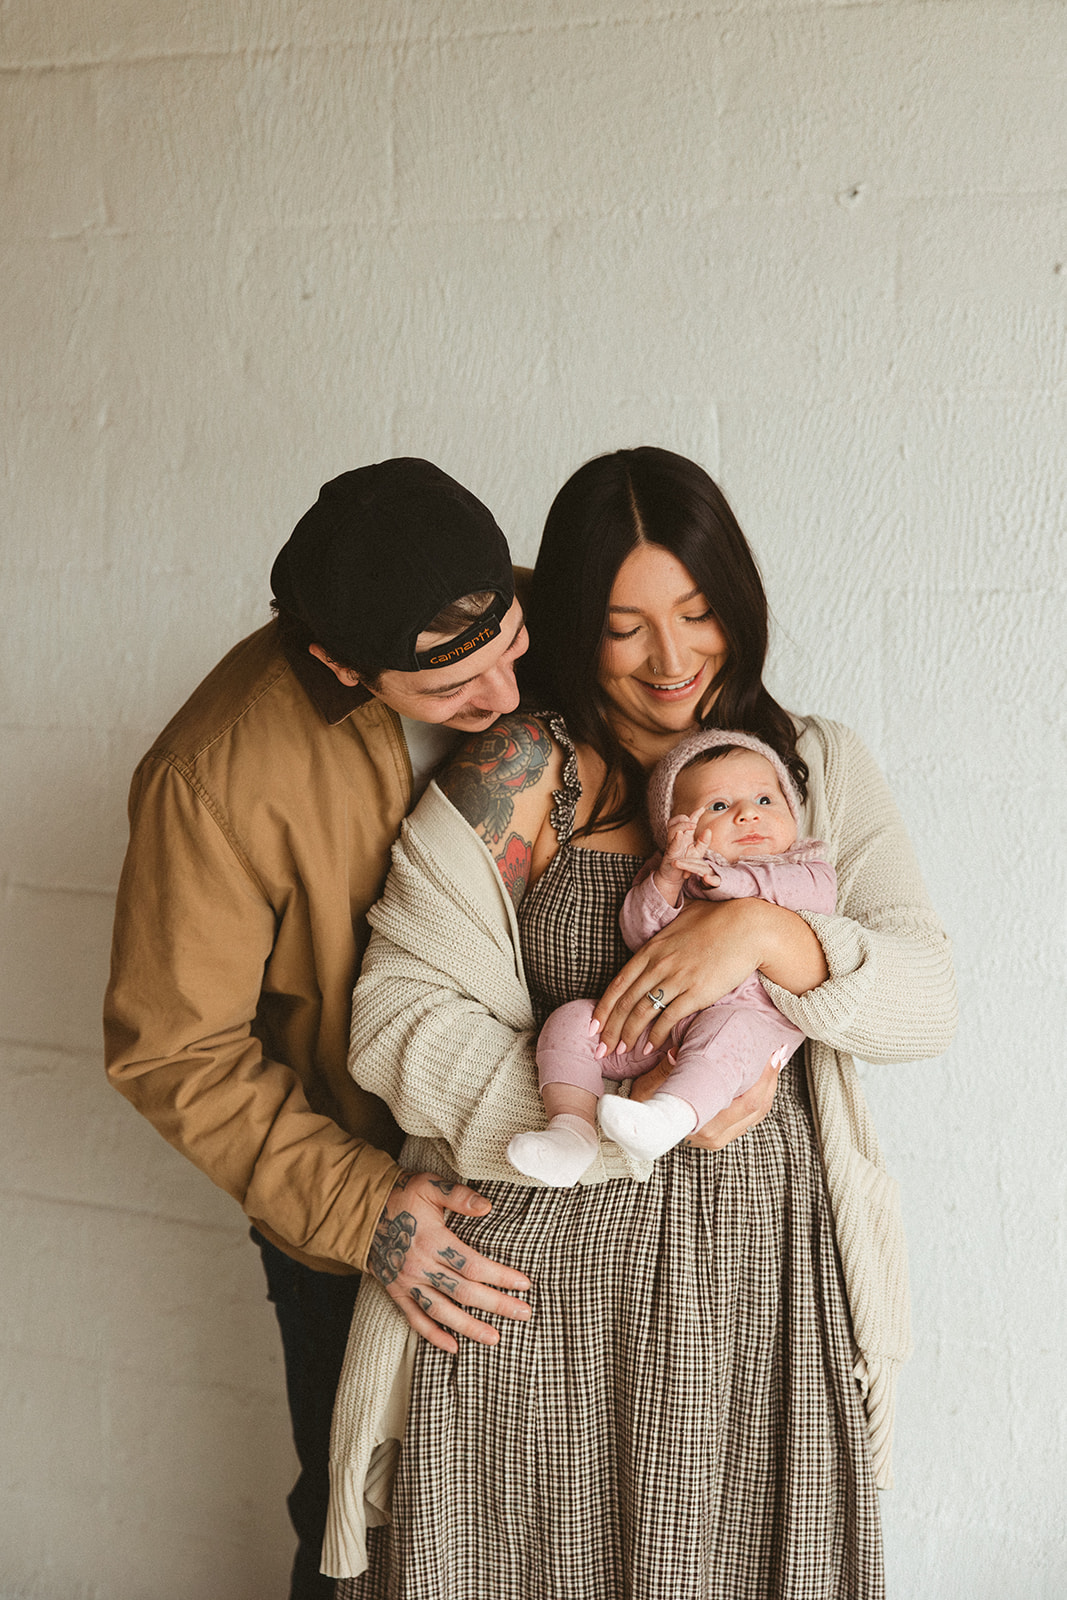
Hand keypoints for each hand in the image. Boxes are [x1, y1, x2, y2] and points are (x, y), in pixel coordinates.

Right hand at [367, 1171, 531, 1353]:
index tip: (524, 1284)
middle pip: (464, 1292)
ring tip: (495, 1338)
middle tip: (524, 1313)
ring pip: (442, 1311)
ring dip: (469, 1327)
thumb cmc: (402, 1195)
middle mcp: (421, 1266)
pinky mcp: (396, 1293)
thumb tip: (487, 1207)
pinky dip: (433, 1335)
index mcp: (432, 1240)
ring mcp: (407, 1283)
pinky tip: (453, 1348)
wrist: (362, 1211)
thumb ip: (459, 1196)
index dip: (499, 1276)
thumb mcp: (430, 1186)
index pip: (472, 1264)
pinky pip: (415, 1319)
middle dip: (496, 1304)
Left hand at [594, 898, 770, 1054]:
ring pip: (642, 1013)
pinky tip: (649, 1048)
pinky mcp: (696, 992)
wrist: (747, 927)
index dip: (602, 1007)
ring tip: (620, 1052)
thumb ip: (663, 935)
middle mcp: (659, 965)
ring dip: (627, 1036)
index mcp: (651, 949)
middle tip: (600, 1049)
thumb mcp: (680, 920)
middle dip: (609, 1030)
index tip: (593, 1025)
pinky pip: (668, 1019)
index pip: (618, 983)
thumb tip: (655, 940)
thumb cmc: (717, 920)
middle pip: (625, 1003)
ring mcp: (676, 979)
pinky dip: (655, 1036)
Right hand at [629, 1053, 779, 1149]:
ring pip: (757, 1113)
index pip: (747, 1103)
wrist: (636, 1127)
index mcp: (703, 1124)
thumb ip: (667, 1071)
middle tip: (778, 1051)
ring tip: (774, 1060)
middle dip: (771, 1078)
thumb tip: (678, 1053)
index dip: (764, 1078)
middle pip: (758, 1108)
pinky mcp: (722, 1134)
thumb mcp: (650, 1085)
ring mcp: (720, 1137)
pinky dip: (759, 1095)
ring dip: (768, 1086)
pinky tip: (762, 1077)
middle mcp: (715, 1135)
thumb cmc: (641, 1104)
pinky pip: (750, 1116)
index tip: (772, 1054)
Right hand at [660, 812, 720, 890]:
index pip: (688, 822)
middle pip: (675, 821)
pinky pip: (671, 844)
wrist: (674, 877)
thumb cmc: (686, 863)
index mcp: (684, 837)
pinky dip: (675, 839)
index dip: (695, 814)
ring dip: (681, 825)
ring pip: (672, 829)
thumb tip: (708, 830)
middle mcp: (676, 838)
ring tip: (691, 825)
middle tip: (694, 822)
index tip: (703, 808)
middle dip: (684, 818)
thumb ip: (704, 842)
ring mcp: (672, 845)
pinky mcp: (670, 854)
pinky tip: (680, 834)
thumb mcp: (698, 852)